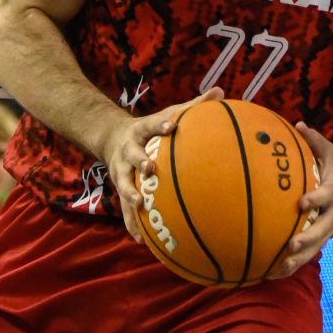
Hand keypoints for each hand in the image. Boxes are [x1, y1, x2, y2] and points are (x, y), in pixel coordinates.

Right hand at [111, 88, 222, 240]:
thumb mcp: (168, 112)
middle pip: (132, 155)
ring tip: (140, 206)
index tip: (170, 126)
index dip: (159, 125)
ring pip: (124, 184)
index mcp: (141, 131)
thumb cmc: (152, 128)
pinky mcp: (121, 189)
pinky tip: (142, 241)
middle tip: (149, 168)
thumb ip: (193, 106)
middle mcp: (128, 151)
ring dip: (130, 196)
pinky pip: (126, 209)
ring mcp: (122, 171)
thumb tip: (220, 91)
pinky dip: (133, 224)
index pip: (151, 125)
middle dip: (140, 161)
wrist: (112, 139)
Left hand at [272, 125, 332, 274]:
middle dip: (307, 239)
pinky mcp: (326, 237)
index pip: (324, 196)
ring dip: (298, 260)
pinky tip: (276, 274)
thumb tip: (298, 124)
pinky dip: (295, 264)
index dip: (314, 200)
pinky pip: (310, 253)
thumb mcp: (332, 153)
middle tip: (291, 246)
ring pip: (315, 247)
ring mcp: (330, 228)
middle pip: (321, 230)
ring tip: (279, 270)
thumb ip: (314, 141)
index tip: (301, 203)